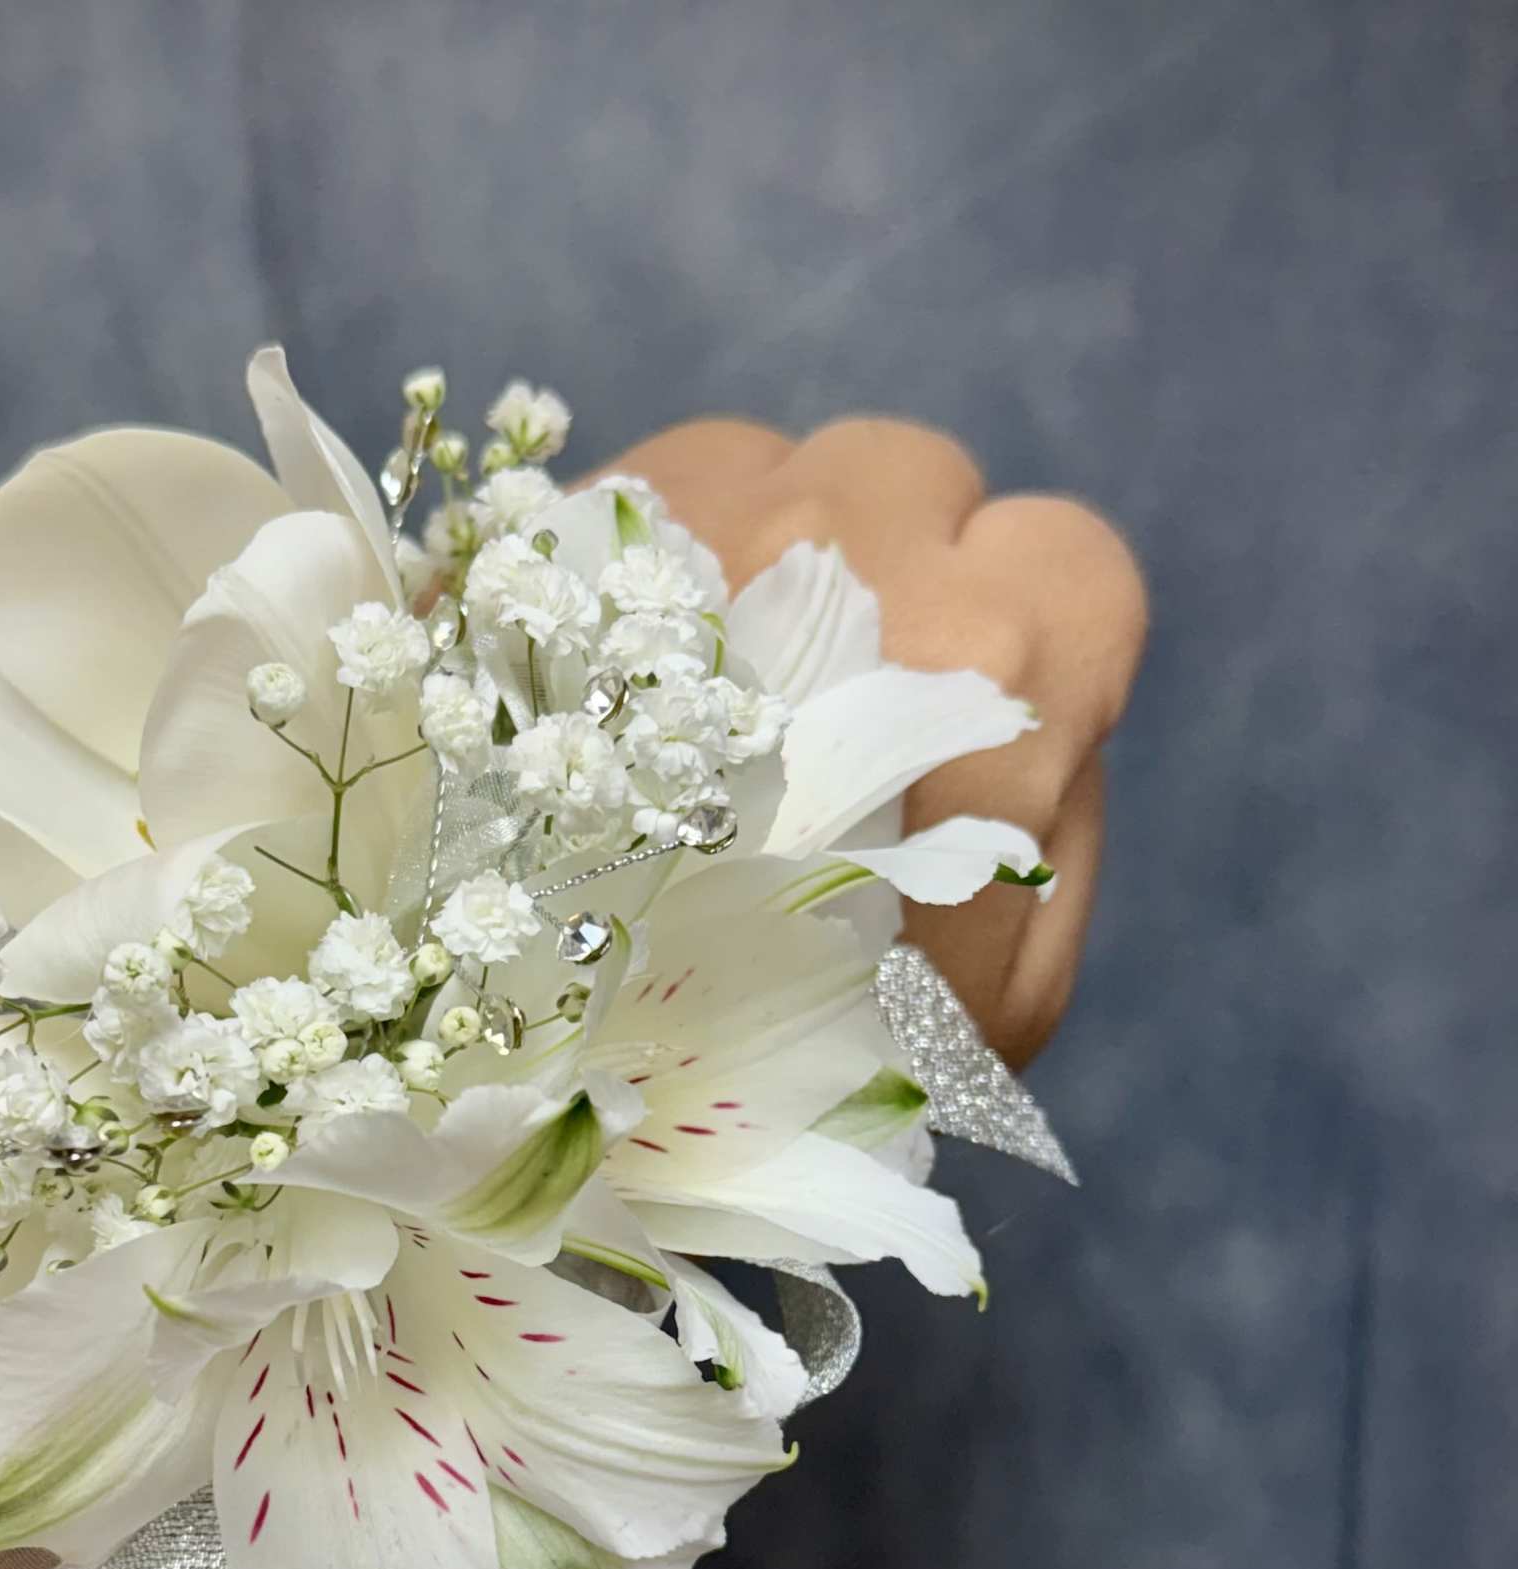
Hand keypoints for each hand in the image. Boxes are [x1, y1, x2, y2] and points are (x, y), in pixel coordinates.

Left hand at [599, 418, 1146, 1065]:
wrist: (546, 1071)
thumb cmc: (812, 1055)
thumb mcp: (1006, 985)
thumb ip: (1050, 817)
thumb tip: (1024, 720)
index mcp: (990, 648)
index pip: (1058, 555)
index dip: (1018, 624)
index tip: (957, 697)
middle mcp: (840, 536)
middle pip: (897, 478)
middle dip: (878, 561)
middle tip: (808, 694)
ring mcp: (682, 514)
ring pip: (755, 465)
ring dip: (742, 548)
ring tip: (687, 693)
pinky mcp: (542, 533)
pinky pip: (619, 496)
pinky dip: (616, 569)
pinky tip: (593, 682)